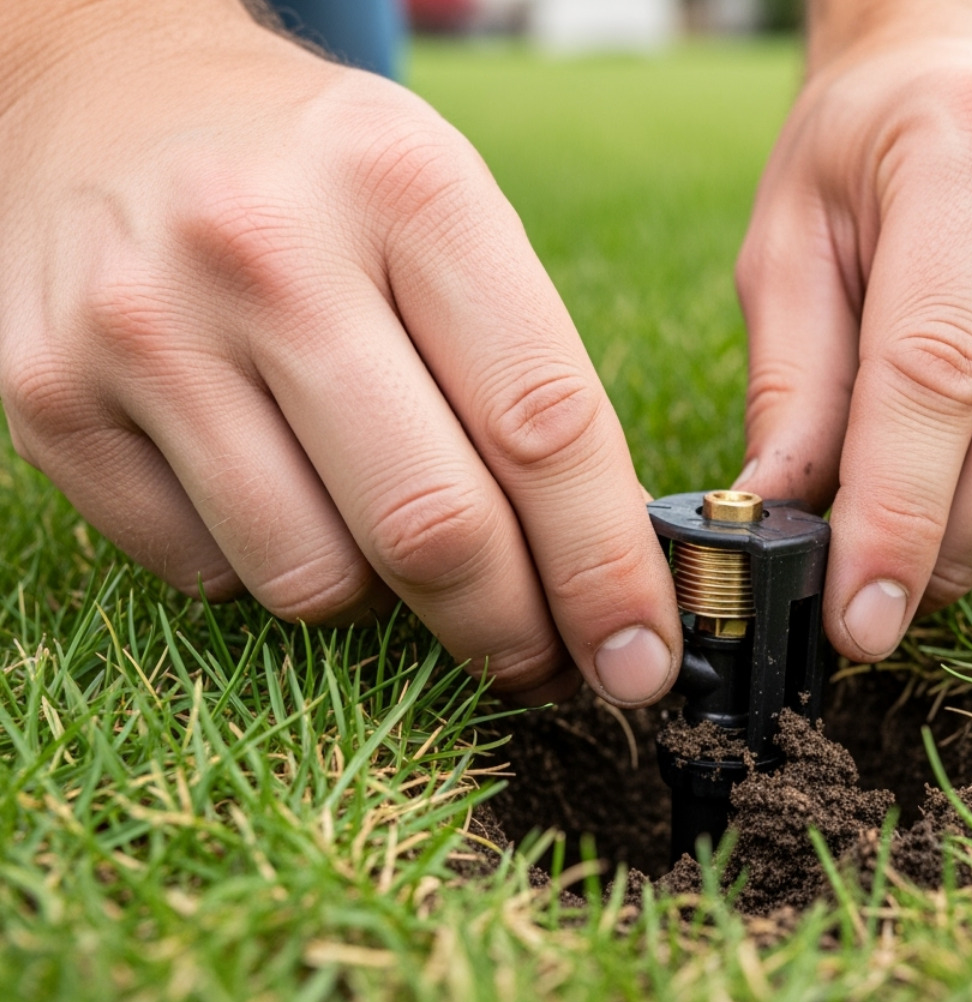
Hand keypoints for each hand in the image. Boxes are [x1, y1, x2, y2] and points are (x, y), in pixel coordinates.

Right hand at [0, 0, 680, 705]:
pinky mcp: (49, 396)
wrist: (117, 98)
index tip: (641, 655)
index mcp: (410, 189)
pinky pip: (209, 572)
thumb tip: (605, 570)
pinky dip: (271, 566)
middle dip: (511, 631)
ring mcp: (145, 326)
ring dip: (384, 603)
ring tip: (394, 538)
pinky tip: (281, 493)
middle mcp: (266, 249)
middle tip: (544, 661)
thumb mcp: (453, 216)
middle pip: (432, 526)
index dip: (605, 568)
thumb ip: (530, 378)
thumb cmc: (326, 180)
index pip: (541, 424)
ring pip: (313, 578)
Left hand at [733, 0, 971, 660]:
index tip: (859, 617)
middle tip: (884, 598)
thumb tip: (782, 527)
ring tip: (927, 526)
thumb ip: (790, 386)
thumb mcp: (788, 243)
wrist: (969, 72)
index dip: (898, 511)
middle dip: (958, 542)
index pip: (941, 369)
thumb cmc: (863, 158)